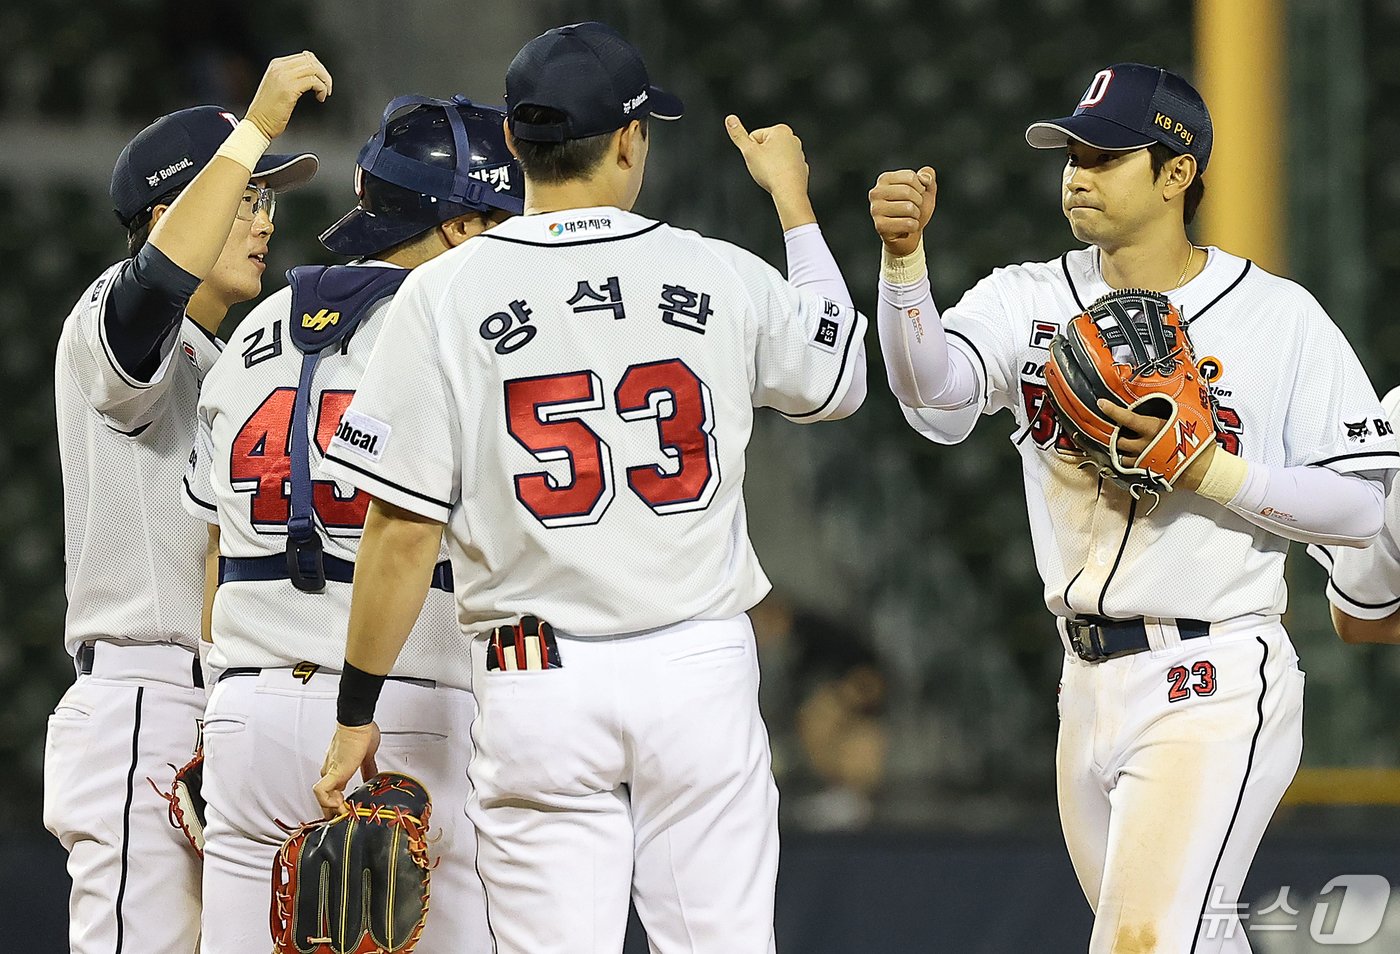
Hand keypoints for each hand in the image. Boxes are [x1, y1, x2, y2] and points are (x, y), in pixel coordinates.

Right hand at [245, 51, 332, 139]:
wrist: (257, 123)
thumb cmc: (268, 111)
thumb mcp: (278, 87)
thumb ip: (291, 78)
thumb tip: (310, 76)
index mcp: (276, 65)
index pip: (304, 56)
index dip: (318, 67)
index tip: (322, 80)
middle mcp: (279, 68)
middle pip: (311, 60)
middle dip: (324, 73)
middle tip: (327, 87)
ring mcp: (283, 77)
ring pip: (314, 69)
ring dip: (324, 81)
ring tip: (324, 93)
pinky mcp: (289, 89)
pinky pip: (313, 81)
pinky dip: (321, 89)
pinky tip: (320, 98)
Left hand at [313, 721, 379, 817]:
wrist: (357, 723)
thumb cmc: (362, 733)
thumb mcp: (367, 756)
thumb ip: (368, 769)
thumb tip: (373, 778)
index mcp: (338, 768)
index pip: (333, 791)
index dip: (338, 804)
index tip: (347, 812)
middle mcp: (331, 771)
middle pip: (326, 798)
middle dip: (333, 811)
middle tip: (343, 820)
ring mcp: (330, 772)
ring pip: (323, 798)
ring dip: (331, 810)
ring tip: (343, 816)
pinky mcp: (333, 772)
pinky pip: (322, 793)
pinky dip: (328, 803)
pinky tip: (339, 805)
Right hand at [725, 115, 809, 199]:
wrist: (789, 191)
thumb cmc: (771, 171)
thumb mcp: (749, 151)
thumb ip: (738, 134)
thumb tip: (730, 119)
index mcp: (781, 130)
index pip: (754, 136)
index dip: (751, 149)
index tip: (757, 159)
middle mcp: (792, 138)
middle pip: (765, 146)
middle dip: (761, 156)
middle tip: (764, 167)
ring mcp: (798, 153)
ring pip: (775, 157)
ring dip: (770, 165)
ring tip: (772, 173)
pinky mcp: (801, 166)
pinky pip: (784, 168)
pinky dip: (780, 173)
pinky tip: (779, 178)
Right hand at [869, 168, 936, 256]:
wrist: (909, 232)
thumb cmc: (915, 208)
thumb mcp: (925, 189)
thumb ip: (928, 175)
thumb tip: (924, 178)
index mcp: (885, 179)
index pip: (910, 177)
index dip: (920, 187)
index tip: (917, 194)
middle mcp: (876, 193)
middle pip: (907, 191)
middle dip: (918, 202)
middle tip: (914, 208)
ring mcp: (875, 209)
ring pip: (908, 208)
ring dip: (916, 215)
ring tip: (909, 217)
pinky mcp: (879, 225)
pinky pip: (908, 223)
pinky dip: (914, 227)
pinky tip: (906, 228)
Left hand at [1096, 399, 1217, 491]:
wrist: (1204, 467)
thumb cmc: (1198, 441)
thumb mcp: (1188, 416)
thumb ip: (1174, 405)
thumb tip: (1170, 390)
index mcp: (1153, 428)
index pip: (1127, 417)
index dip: (1112, 410)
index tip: (1101, 403)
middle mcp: (1144, 445)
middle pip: (1117, 439)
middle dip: (1112, 433)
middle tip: (1111, 426)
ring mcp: (1142, 460)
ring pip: (1119, 455)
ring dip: (1117, 448)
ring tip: (1118, 441)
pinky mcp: (1144, 472)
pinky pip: (1127, 468)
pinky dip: (1124, 461)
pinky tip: (1127, 456)